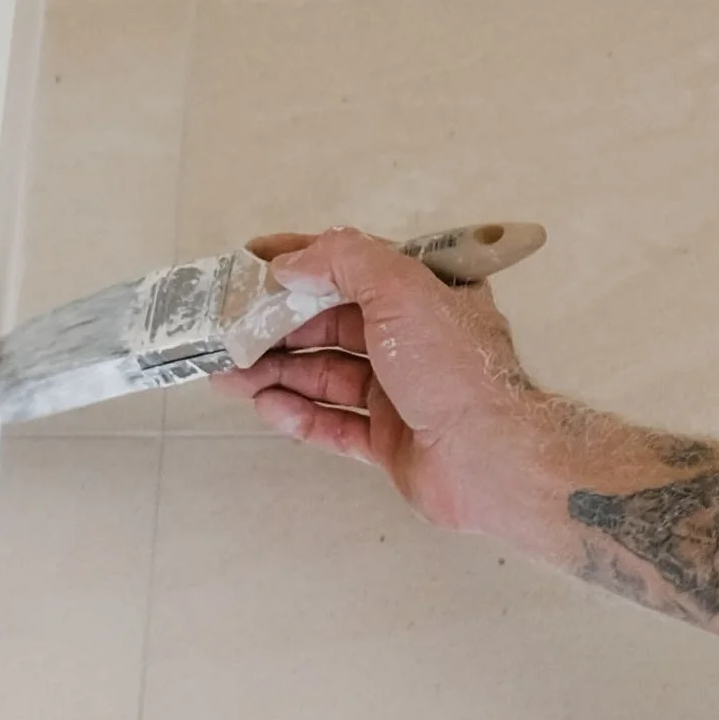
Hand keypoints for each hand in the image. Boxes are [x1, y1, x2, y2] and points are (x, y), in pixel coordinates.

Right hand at [230, 227, 574, 545]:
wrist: (491, 459)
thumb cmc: (453, 368)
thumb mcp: (402, 289)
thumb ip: (345, 261)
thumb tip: (294, 261)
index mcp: (423, 296)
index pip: (352, 267)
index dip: (301, 260)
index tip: (251, 261)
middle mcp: (412, 340)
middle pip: (331, 325)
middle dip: (277, 326)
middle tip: (228, 330)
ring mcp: (401, 393)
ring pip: (325, 375)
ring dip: (277, 372)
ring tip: (229, 374)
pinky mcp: (390, 441)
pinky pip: (334, 423)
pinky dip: (299, 415)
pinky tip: (266, 406)